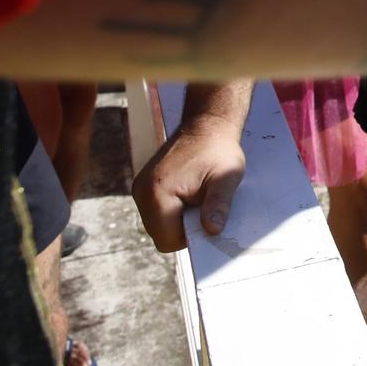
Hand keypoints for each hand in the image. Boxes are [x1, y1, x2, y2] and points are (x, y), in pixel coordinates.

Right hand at [131, 123, 246, 251]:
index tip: (205, 217)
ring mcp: (140, 189)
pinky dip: (172, 209)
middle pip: (160, 234)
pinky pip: (156, 212)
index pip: (167, 240)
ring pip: (158, 224)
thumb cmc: (218, 150)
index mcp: (157, 193)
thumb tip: (212, 230)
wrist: (207, 125)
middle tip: (202, 204)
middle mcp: (142, 192)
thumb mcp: (227, 178)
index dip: (190, 235)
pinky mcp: (144, 186)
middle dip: (183, 227)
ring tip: (195, 195)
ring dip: (177, 218)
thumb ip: (218, 206)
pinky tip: (187, 192)